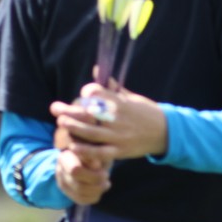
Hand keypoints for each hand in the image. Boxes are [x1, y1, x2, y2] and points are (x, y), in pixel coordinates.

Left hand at [50, 82, 168, 160]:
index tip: (83, 95)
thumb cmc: (145, 112)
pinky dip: (86, 150)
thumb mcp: (131, 97)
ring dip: (74, 128)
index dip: (87, 92)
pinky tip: (73, 147)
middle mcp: (118, 118)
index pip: (98, 93)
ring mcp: (119, 136)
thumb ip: (112, 86)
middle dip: (70, 111)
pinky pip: (100, 152)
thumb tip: (97, 69)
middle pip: (89, 113)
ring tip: (61, 124)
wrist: (166, 132)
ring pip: (91, 133)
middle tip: (56, 110)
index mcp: (120, 102)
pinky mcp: (121, 151)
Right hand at [54, 147, 111, 204]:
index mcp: (65, 158)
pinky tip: (101, 189)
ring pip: (81, 195)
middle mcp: (60, 172)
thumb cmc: (92, 149)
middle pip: (79, 186)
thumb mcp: (94, 148)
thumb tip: (97, 165)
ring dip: (98, 190)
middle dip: (96, 182)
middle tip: (106, 175)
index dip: (90, 172)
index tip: (100, 165)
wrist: (84, 156)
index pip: (75, 171)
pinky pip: (82, 200)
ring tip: (106, 183)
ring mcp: (63, 184)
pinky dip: (95, 196)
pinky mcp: (69, 193)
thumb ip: (94, 155)